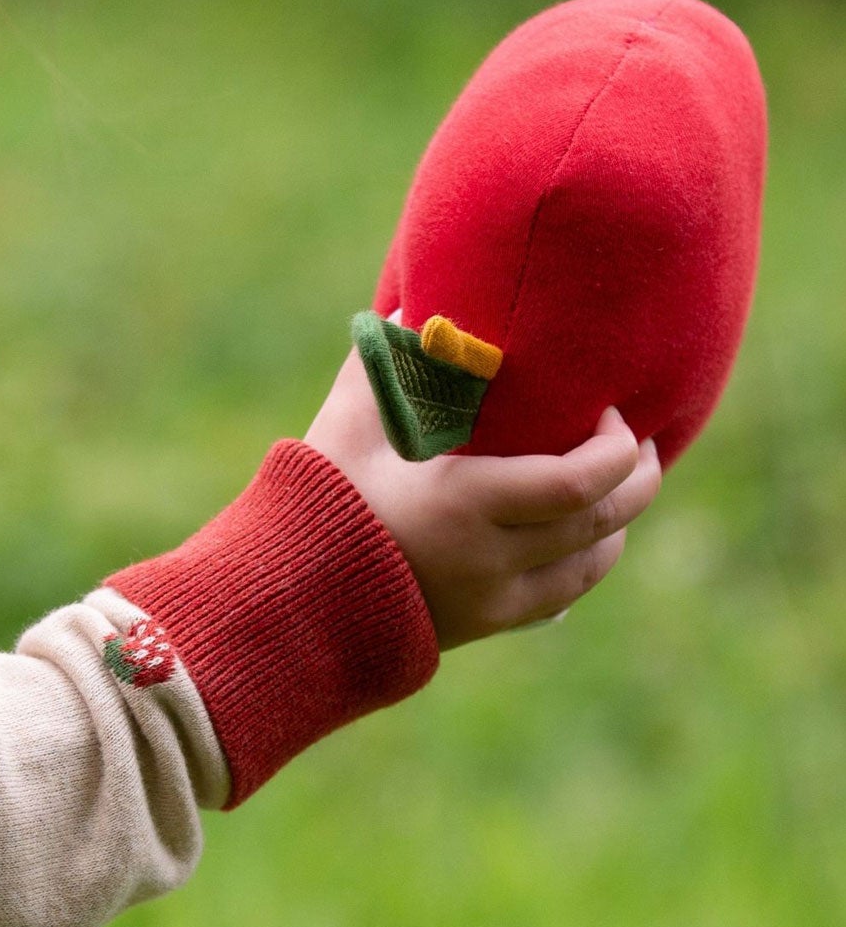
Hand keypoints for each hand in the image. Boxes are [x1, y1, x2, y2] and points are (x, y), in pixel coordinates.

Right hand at [304, 337, 661, 649]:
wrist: (289, 600)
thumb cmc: (316, 503)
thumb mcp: (346, 426)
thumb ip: (383, 364)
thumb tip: (411, 302)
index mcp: (466, 504)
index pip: (582, 481)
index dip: (617, 445)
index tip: (605, 410)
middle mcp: (492, 559)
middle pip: (605, 520)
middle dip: (637, 475)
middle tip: (635, 439)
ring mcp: (493, 600)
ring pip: (593, 562)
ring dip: (617, 519)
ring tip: (615, 483)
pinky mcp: (485, 624)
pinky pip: (562, 594)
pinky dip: (587, 558)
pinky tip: (583, 534)